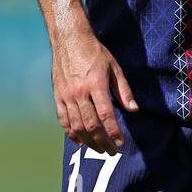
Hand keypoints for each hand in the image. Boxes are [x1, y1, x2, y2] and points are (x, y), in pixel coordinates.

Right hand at [51, 31, 137, 154]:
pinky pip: (64, 120)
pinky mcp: (58, 96)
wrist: (69, 40)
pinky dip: (71, 133)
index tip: (120, 142)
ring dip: (88, 141)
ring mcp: (67, 96)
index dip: (114, 131)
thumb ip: (123, 90)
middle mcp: (80, 92)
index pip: (106, 115)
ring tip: (98, 149)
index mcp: (96, 85)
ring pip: (76, 126)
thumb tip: (133, 109)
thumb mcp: (114, 68)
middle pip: (91, 125)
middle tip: (111, 151)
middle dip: (102, 142)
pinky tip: (79, 141)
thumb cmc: (95, 53)